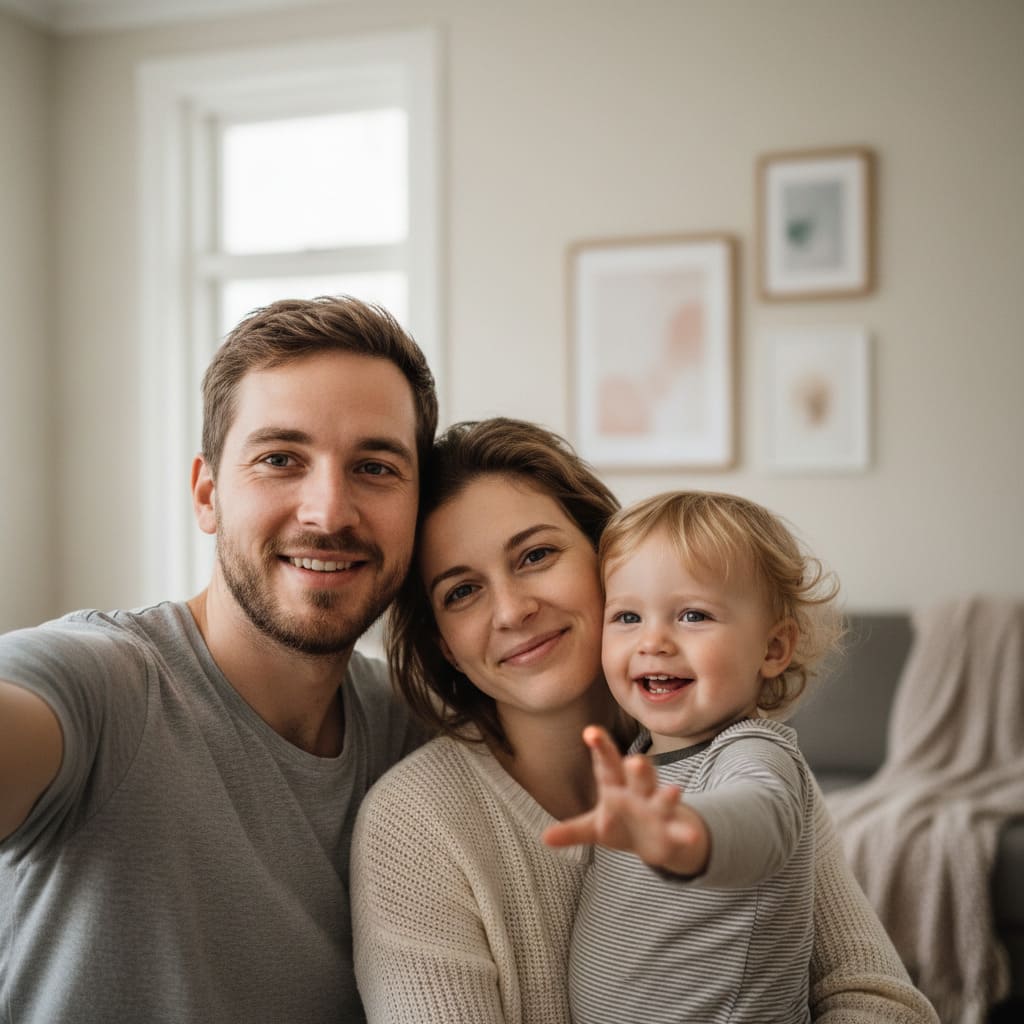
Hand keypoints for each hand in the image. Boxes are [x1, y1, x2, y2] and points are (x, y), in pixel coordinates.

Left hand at [542, 725, 709, 876]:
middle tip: (635, 759)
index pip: (607, 763)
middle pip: (638, 776)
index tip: (590, 731)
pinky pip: (680, 830)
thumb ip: (573, 831)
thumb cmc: (621, 822)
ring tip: (674, 790)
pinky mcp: (673, 829)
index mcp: (616, 785)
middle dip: (638, 768)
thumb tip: (544, 838)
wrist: (656, 839)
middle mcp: (639, 792)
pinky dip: (686, 833)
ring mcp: (658, 809)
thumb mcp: (594, 828)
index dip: (601, 747)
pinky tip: (691, 834)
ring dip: (668, 795)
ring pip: (662, 798)